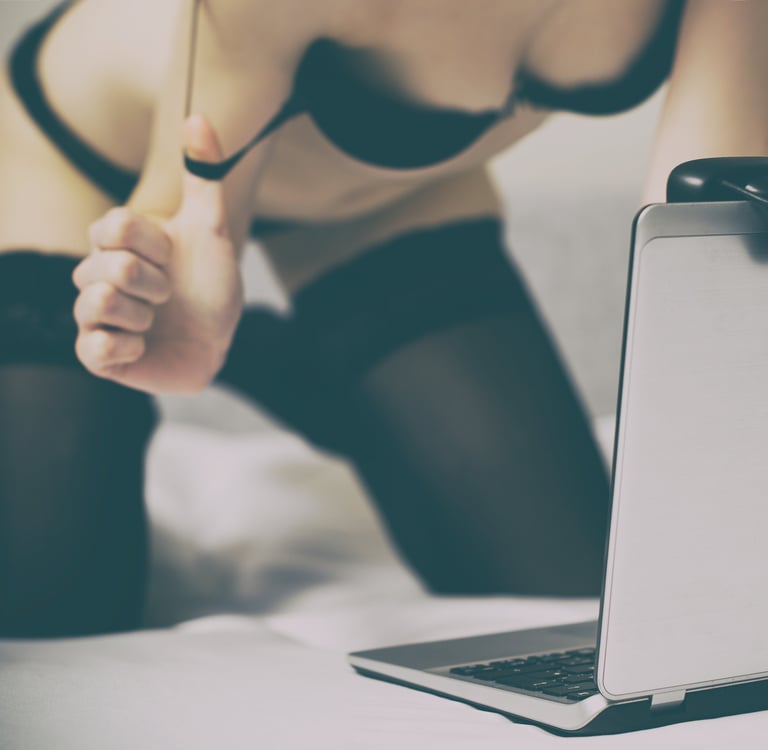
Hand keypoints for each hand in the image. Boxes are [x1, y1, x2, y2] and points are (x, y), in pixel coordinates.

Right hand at [73, 115, 242, 393]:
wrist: (217, 337)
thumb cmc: (210, 283)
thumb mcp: (210, 227)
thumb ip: (202, 175)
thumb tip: (198, 116)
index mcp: (114, 241)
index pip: (115, 226)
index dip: (156, 247)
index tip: (172, 258)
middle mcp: (95, 274)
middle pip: (112, 267)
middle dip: (157, 283)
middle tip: (170, 294)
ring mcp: (92, 315)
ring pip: (95, 303)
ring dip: (142, 314)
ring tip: (155, 320)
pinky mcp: (98, 355)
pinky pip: (92, 349)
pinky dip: (125, 347)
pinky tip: (142, 346)